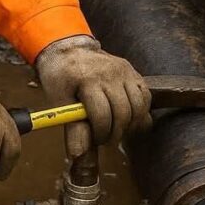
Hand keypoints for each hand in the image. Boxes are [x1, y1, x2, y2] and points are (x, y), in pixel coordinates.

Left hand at [35, 35, 150, 158]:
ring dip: (130, 125)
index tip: (95, 141)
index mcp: (88, 79)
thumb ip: (72, 127)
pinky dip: (140, 112)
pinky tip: (127, 119)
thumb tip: (78, 154)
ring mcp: (124, 71)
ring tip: (116, 131)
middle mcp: (110, 73)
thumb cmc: (61, 77)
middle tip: (106, 141)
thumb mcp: (59, 101)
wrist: (69, 50)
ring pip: (139, 107)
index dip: (100, 134)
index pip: (102, 115)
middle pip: (123, 113)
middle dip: (116, 133)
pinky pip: (145, 97)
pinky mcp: (133, 72)